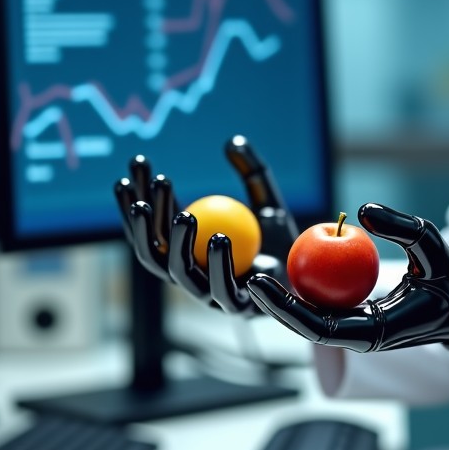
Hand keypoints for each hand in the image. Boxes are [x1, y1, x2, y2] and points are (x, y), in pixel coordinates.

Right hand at [113, 135, 297, 315]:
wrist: (309, 273)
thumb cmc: (279, 237)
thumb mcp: (266, 199)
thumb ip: (251, 173)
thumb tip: (233, 142)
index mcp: (185, 247)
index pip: (153, 219)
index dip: (140, 191)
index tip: (139, 161)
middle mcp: (188, 272)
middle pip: (153, 247)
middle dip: (145, 218)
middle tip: (155, 185)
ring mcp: (207, 292)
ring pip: (178, 272)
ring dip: (177, 243)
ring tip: (185, 216)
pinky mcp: (233, 306)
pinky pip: (220, 287)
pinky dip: (217, 264)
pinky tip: (219, 239)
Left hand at [246, 202, 448, 355]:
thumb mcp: (430, 243)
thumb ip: (399, 226)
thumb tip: (362, 209)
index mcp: (376, 332)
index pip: (320, 328)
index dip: (286, 310)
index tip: (262, 287)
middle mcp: (361, 336)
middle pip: (307, 328)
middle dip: (275, 309)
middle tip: (251, 281)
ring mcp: (359, 331)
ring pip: (313, 320)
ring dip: (286, 302)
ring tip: (259, 277)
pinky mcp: (360, 320)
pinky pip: (327, 307)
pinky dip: (308, 291)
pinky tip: (289, 268)